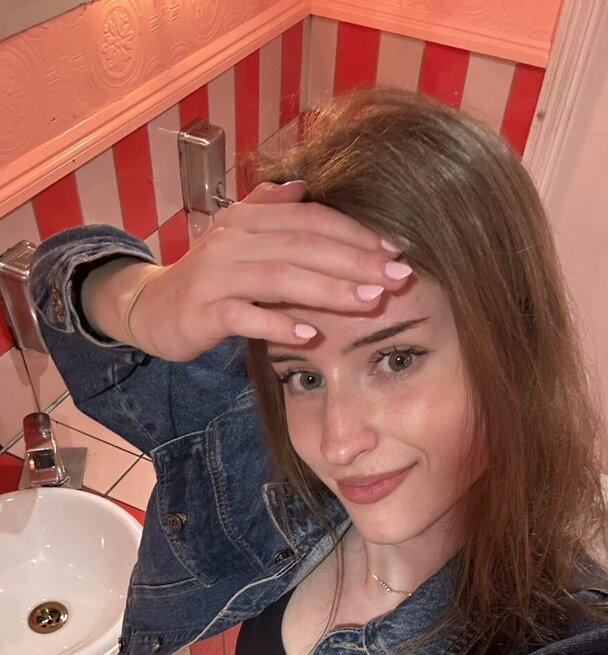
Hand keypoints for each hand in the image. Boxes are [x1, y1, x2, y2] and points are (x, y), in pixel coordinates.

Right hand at [128, 181, 410, 360]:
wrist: (151, 308)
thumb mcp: (238, 238)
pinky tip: (310, 333)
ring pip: (281, 277)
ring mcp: (216, 275)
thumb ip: (269, 209)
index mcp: (249, 219)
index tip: (396, 251)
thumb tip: (303, 186)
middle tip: (398, 278)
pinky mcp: (202, 311)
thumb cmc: (207, 277)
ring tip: (370, 301)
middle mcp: (233, 239)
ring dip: (330, 289)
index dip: (355, 233)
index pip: (311, 219)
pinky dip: (278, 323)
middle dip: (356, 261)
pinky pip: (245, 316)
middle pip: (304, 245)